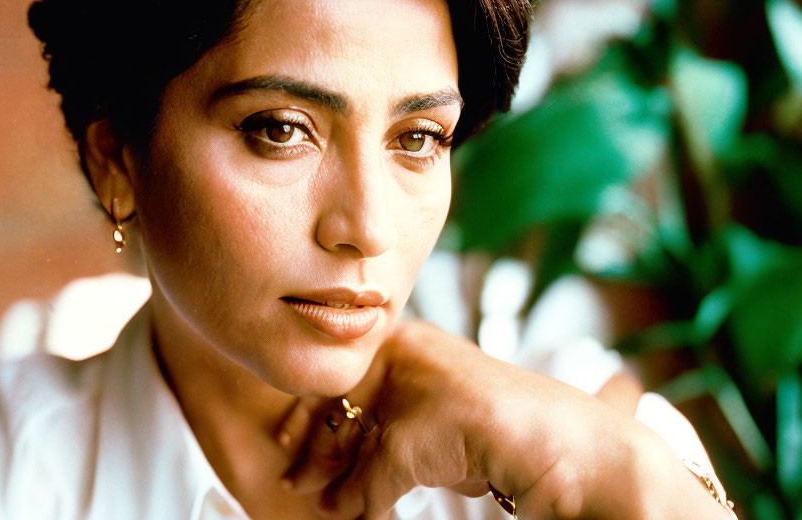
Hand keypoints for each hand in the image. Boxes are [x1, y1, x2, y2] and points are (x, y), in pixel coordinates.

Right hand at [277, 318, 626, 518]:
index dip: (307, 418)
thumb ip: (365, 479)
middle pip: (349, 407)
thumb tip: (331, 507)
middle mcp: (412, 366)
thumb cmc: (484, 418)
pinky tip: (362, 502)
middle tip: (300, 484)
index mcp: (399, 345)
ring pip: (373, 434)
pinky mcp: (448, 433)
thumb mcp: (407, 446)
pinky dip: (378, 479)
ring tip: (326, 501)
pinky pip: (398, 454)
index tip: (287, 454)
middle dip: (324, 450)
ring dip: (347, 471)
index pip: (335, 377)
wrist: (561, 447)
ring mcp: (431, 399)